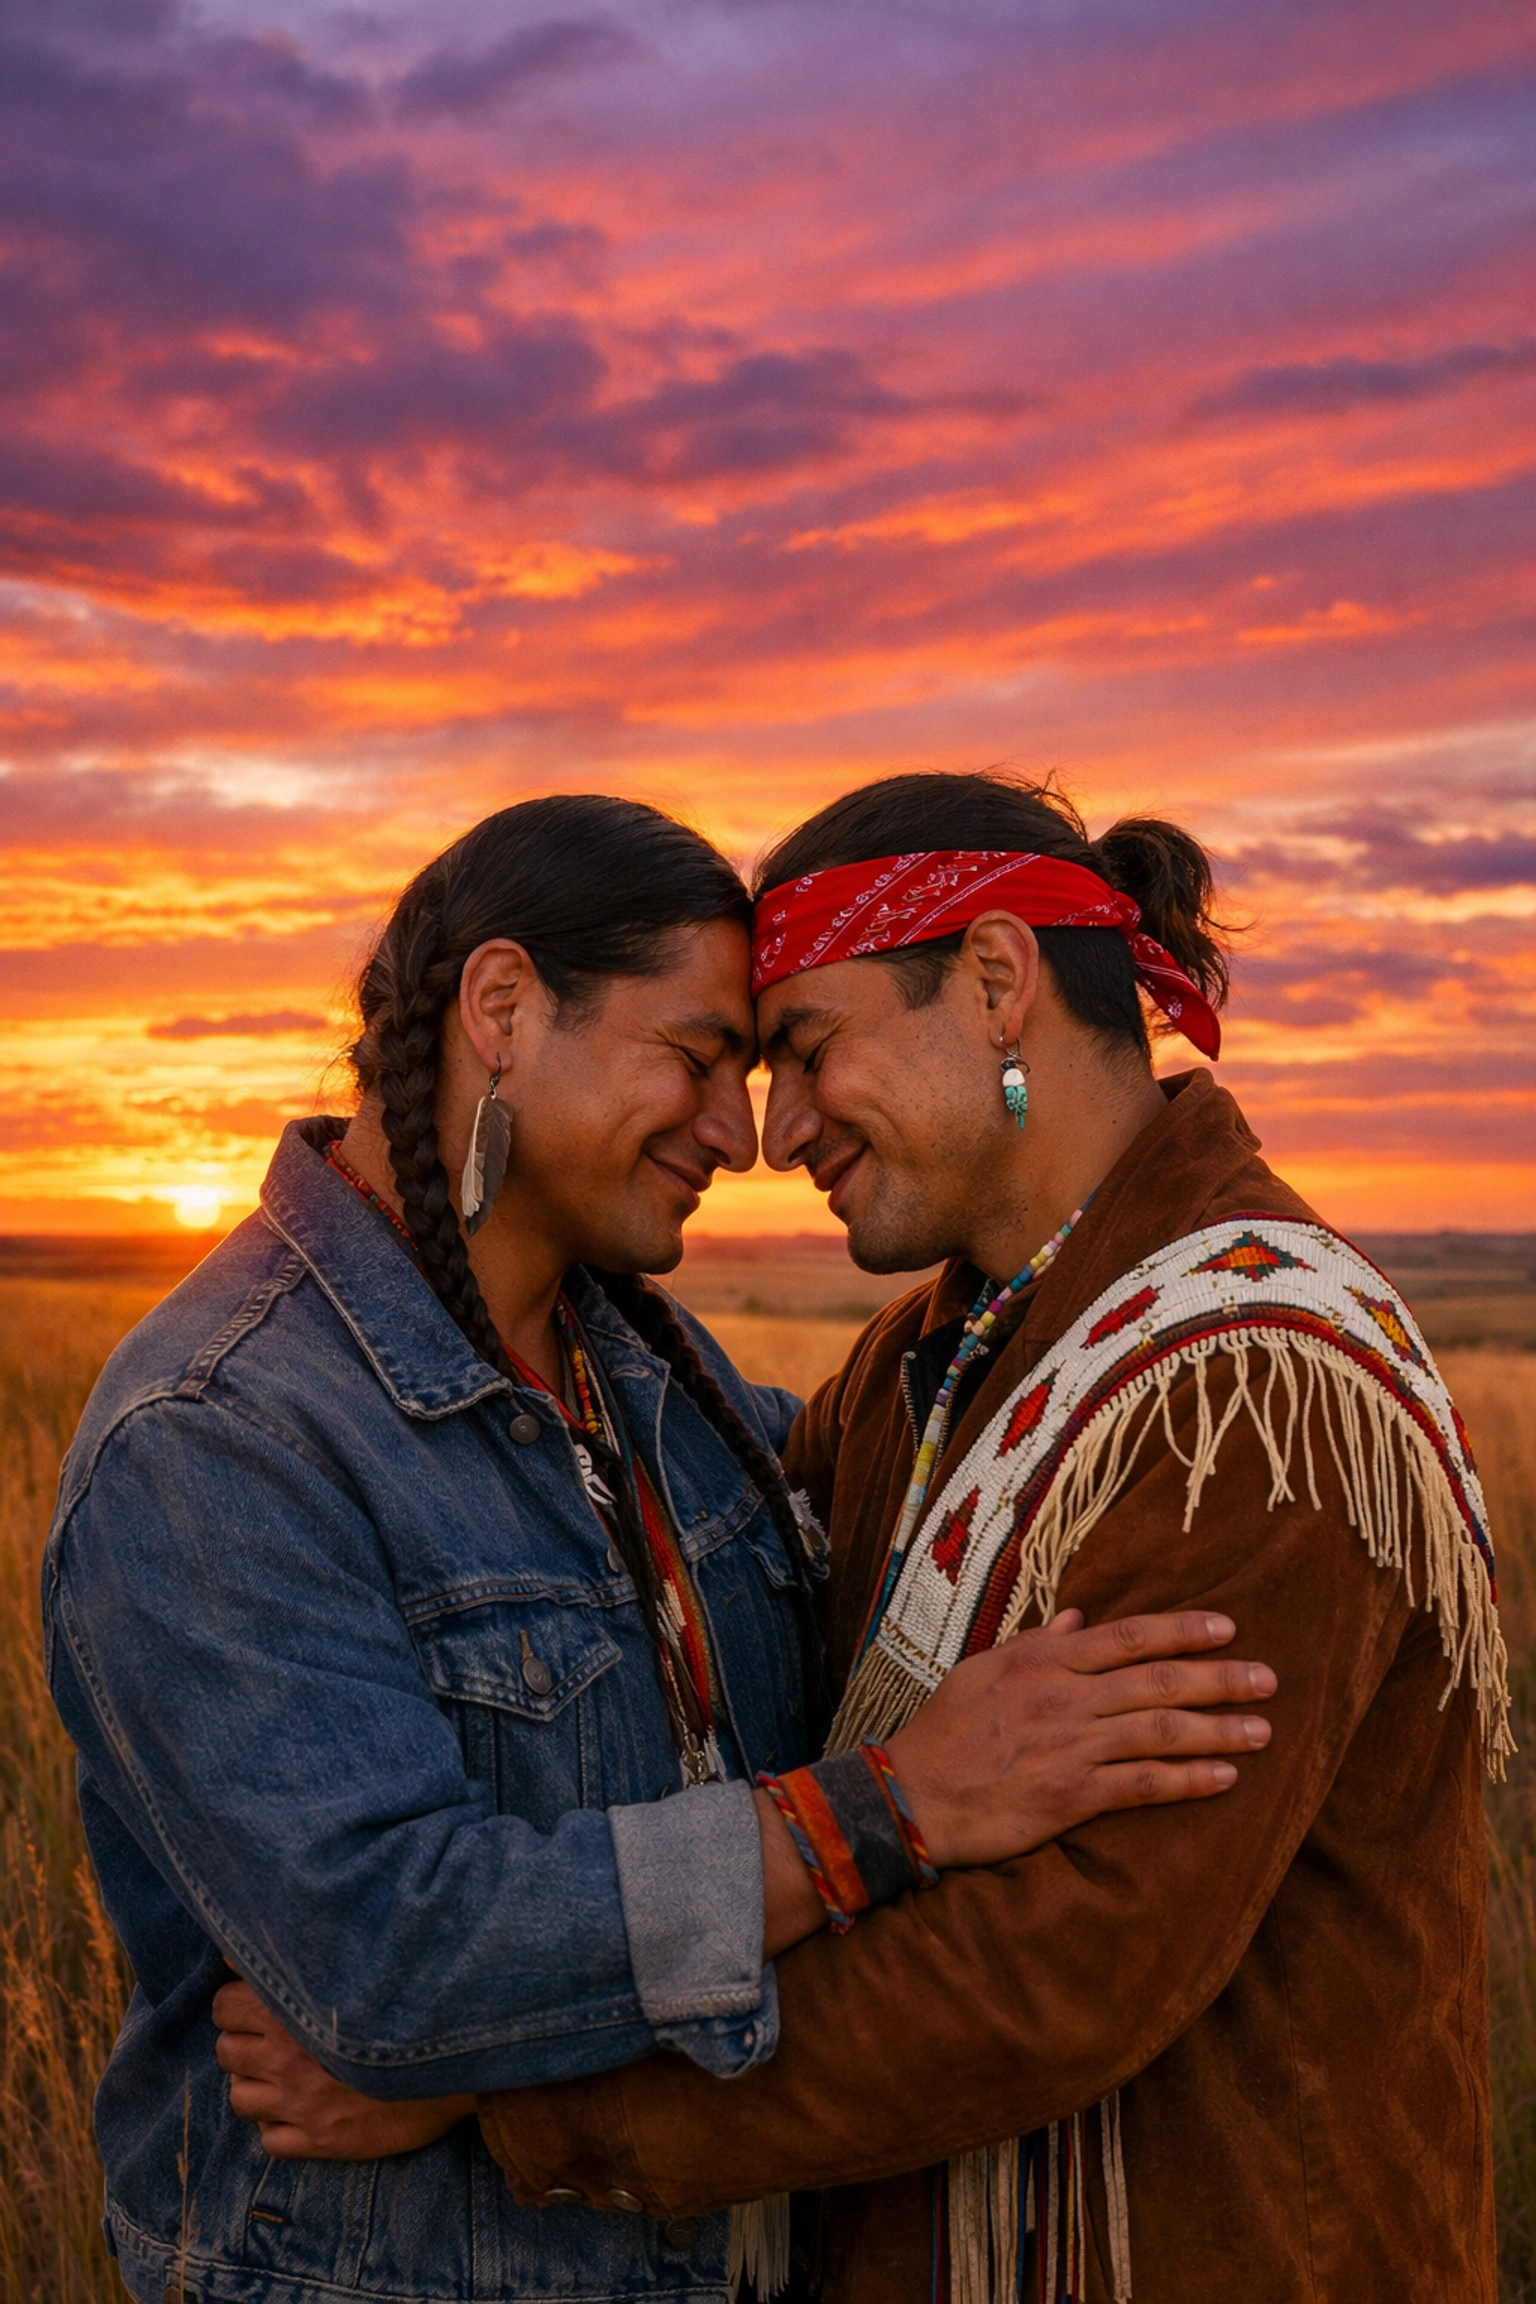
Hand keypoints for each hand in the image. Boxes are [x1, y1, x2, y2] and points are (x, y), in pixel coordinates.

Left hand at [213, 1979, 474, 2159]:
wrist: (461, 2067)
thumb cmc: (409, 2009)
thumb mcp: (356, 1970)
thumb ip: (299, 1960)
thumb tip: (242, 1951)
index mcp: (293, 2013)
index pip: (225, 2006)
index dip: (236, 2001)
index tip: (255, 2001)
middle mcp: (289, 2062)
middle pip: (226, 2052)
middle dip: (241, 2041)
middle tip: (269, 2037)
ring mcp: (303, 2107)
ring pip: (240, 2099)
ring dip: (254, 2084)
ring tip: (279, 2072)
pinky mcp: (322, 2143)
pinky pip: (270, 2141)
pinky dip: (276, 2125)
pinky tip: (298, 2109)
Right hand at [885, 1608, 1275, 1870]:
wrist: (910, 1794)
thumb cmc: (944, 1730)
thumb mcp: (983, 1669)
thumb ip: (1038, 1644)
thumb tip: (1078, 1620)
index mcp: (1045, 1659)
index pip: (1130, 1636)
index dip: (1183, 1631)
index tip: (1227, 1628)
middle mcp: (1065, 1696)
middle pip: (1159, 1680)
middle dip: (1220, 1677)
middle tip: (1268, 1679)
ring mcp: (1071, 1746)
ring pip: (1161, 1730)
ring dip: (1219, 1729)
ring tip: (1262, 1730)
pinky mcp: (1071, 1795)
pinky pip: (1143, 1784)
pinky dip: (1187, 1780)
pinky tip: (1223, 1778)